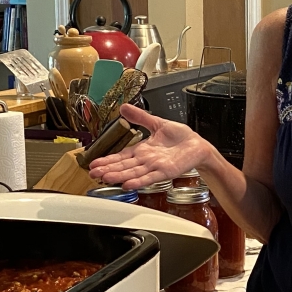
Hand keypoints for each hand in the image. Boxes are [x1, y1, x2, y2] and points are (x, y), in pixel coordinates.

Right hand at [87, 104, 210, 188]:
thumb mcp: (157, 123)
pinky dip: (139, 181)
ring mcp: (155, 167)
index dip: (107, 160)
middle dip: (108, 169)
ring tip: (105, 178)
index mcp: (142, 150)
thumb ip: (140, 117)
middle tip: (93, 173)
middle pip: (124, 166)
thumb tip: (123, 107)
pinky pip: (150, 177)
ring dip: (119, 176)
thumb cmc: (181, 137)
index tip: (94, 163)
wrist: (198, 145)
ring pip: (133, 172)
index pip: (121, 156)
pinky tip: (127, 184)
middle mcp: (146, 160)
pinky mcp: (166, 171)